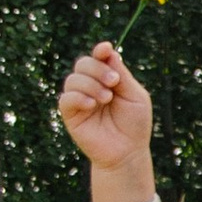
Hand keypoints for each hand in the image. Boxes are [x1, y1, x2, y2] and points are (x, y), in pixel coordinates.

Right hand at [59, 44, 156, 201]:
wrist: (128, 152)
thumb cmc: (134, 124)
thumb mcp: (135, 96)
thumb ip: (122, 75)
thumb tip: (108, 52)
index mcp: (108, 79)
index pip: (99, 58)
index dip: (100, 51)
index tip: (105, 49)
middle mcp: (91, 86)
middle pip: (83, 63)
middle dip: (97, 68)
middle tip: (113, 82)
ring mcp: (80, 100)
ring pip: (73, 79)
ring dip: (91, 84)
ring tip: (106, 98)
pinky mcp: (70, 115)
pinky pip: (66, 98)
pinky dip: (78, 97)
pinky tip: (92, 104)